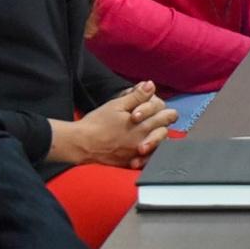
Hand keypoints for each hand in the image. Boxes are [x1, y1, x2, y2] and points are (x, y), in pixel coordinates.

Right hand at [54, 82, 176, 167]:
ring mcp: (139, 153)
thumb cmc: (97, 123)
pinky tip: (144, 148)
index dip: (163, 110)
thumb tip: (151, 85)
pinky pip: (148, 161)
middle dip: (163, 123)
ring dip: (158, 138)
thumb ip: (137, 96)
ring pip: (160, 146)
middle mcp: (144, 139)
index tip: (157, 108)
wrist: (82, 143)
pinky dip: (150, 154)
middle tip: (156, 118)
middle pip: (166, 131)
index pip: (167, 116)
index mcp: (143, 124)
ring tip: (150, 133)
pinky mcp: (131, 162)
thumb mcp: (117, 104)